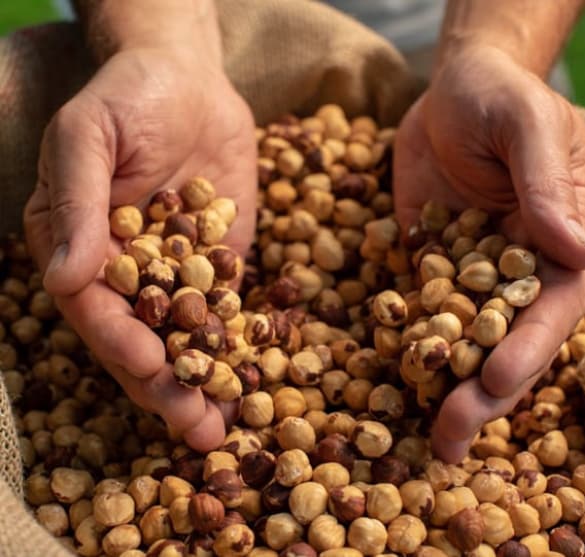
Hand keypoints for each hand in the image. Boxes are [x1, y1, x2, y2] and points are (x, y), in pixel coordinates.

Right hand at [24, 47, 256, 450]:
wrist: (189, 82)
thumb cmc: (129, 97)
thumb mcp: (90, 136)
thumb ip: (77, 204)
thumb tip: (62, 277)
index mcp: (81, 247)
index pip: (95, 309)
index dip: (120, 342)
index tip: (150, 369)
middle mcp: (128, 271)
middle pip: (143, 338)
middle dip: (167, 385)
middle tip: (196, 430)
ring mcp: (178, 272)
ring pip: (188, 338)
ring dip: (204, 382)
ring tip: (224, 427)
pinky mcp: (222, 265)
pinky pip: (230, 312)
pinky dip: (240, 348)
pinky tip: (255, 381)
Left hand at [394, 45, 584, 461]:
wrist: (451, 93)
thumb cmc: (499, 98)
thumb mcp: (526, 127)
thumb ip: (547, 185)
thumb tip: (581, 253)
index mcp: (559, 242)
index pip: (550, 307)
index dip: (528, 348)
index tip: (495, 380)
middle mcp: (518, 269)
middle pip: (506, 340)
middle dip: (483, 392)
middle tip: (452, 437)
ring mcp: (470, 273)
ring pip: (463, 340)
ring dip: (447, 387)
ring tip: (430, 437)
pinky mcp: (428, 266)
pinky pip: (419, 314)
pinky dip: (410, 349)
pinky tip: (394, 385)